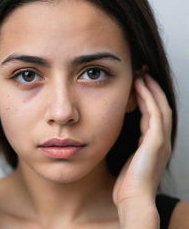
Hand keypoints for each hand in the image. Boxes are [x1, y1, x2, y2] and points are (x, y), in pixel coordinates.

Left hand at [112, 73, 171, 207]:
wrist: (133, 200)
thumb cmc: (128, 183)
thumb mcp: (128, 160)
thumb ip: (127, 147)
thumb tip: (112, 134)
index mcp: (153, 144)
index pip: (152, 114)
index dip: (147, 98)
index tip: (138, 84)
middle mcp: (161, 140)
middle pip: (160, 106)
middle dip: (152, 89)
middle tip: (142, 73)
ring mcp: (160, 140)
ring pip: (159, 107)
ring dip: (151, 89)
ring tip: (142, 75)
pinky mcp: (156, 141)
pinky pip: (154, 114)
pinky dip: (148, 98)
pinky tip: (139, 87)